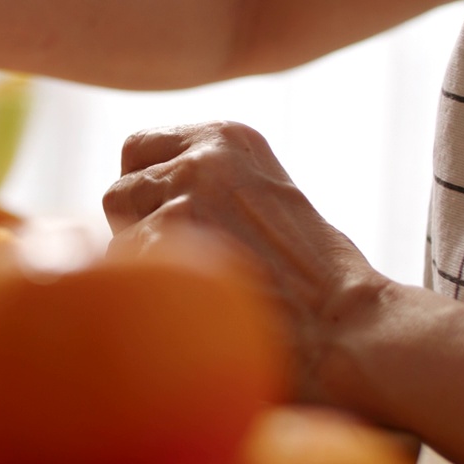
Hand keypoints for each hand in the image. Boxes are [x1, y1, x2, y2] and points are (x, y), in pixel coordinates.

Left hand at [102, 120, 388, 401]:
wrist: (345, 326)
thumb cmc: (312, 280)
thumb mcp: (263, 196)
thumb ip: (205, 183)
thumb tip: (139, 196)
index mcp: (228, 136)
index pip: (137, 149)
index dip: (142, 194)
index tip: (164, 226)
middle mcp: (203, 154)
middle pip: (119, 191)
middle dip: (136, 233)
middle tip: (181, 271)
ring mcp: (186, 193)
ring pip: (118, 237)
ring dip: (142, 271)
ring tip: (196, 294)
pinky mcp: (170, 238)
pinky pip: (124, 276)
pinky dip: (149, 300)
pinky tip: (193, 312)